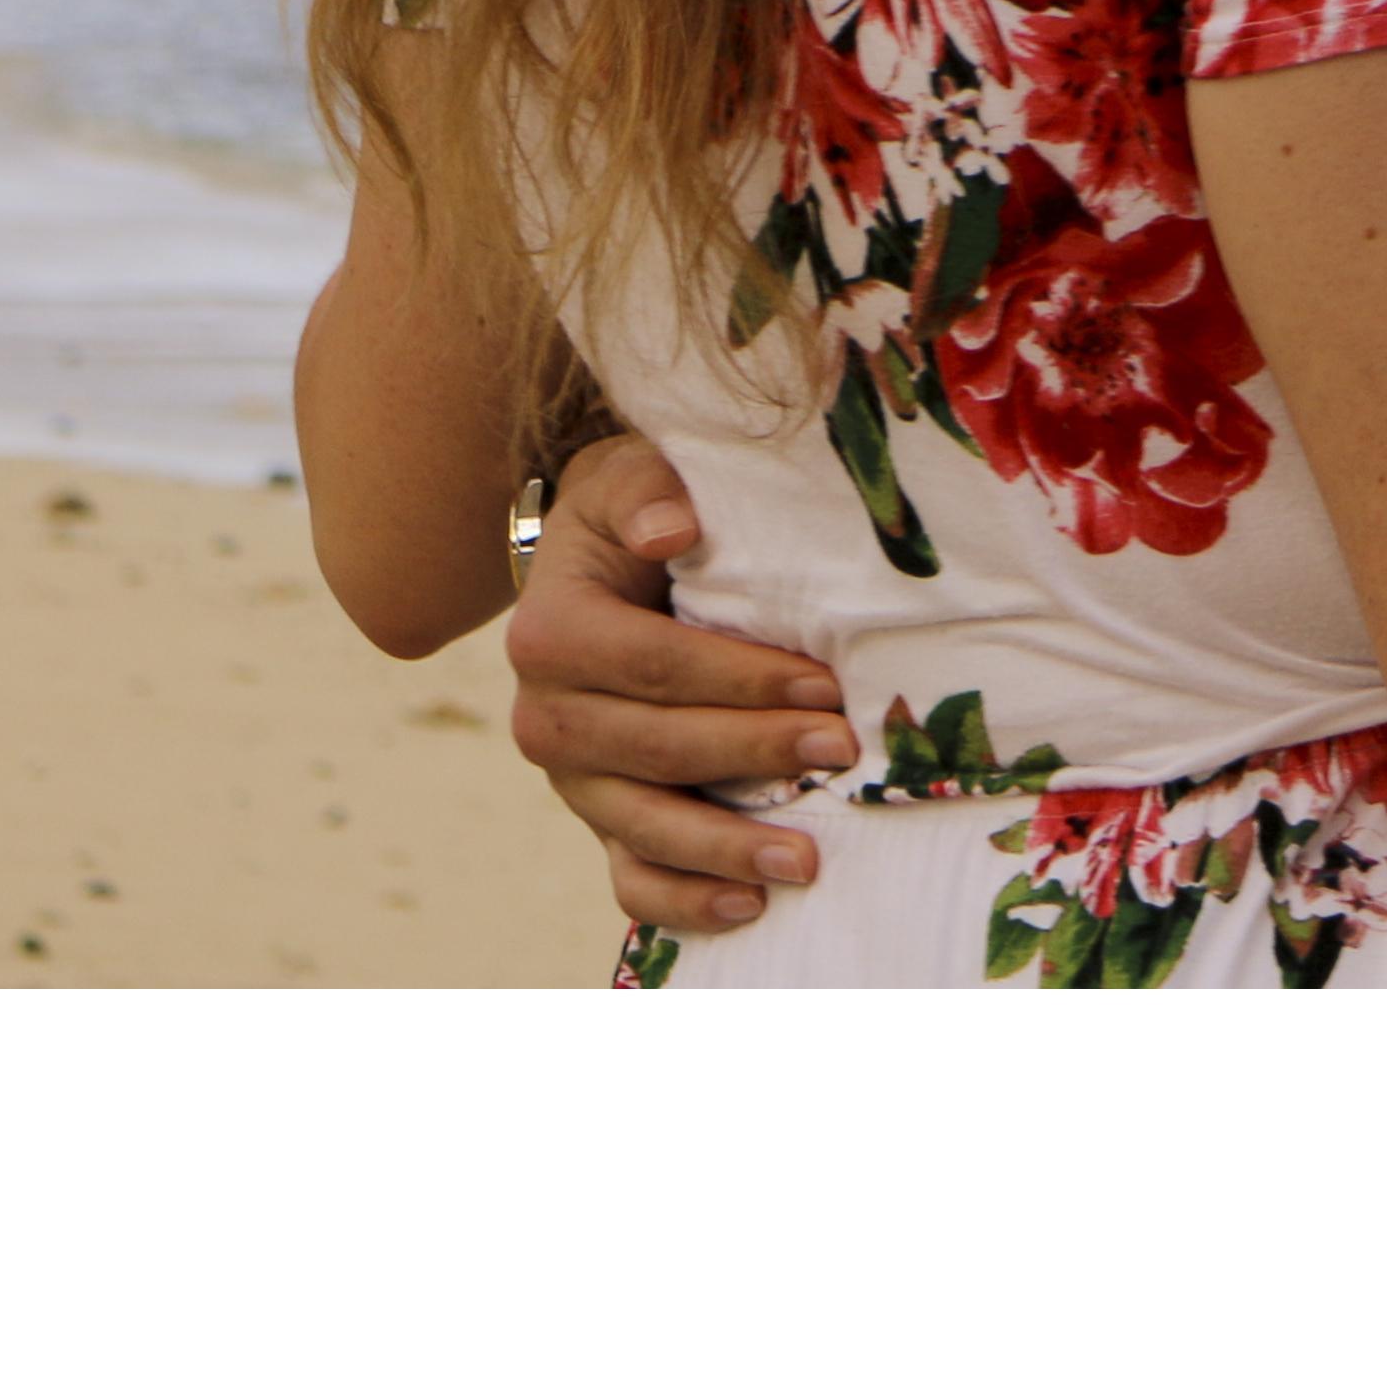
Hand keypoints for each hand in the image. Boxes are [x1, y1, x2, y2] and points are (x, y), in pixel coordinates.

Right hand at [503, 433, 858, 944]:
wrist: (599, 561)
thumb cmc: (634, 511)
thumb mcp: (630, 476)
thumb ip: (647, 490)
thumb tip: (671, 527)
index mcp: (550, 632)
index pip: (652, 664)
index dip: (739, 679)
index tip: (822, 684)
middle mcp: (545, 714)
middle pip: (653, 748)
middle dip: (752, 754)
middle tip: (841, 752)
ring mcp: (571, 778)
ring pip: (640, 828)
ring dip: (724, 849)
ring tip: (806, 860)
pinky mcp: (600, 816)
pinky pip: (631, 876)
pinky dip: (683, 902)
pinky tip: (748, 909)